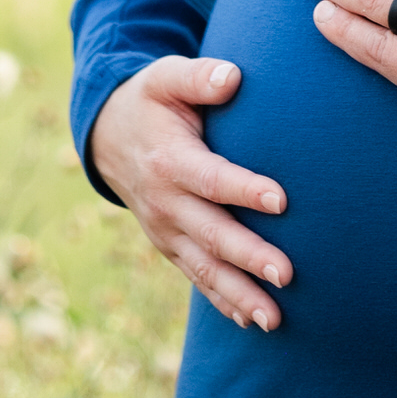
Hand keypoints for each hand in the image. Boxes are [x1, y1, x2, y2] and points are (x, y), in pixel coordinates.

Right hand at [89, 56, 290, 330]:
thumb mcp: (166, 77)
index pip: (212, 179)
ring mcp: (166, 230)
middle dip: (250, 257)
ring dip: (239, 294)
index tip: (282, 200)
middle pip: (213, 234)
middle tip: (288, 274)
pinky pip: (196, 276)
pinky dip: (221, 301)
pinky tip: (249, 321)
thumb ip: (199, 77)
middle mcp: (165, 203)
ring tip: (275, 318)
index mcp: (169, 160)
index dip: (245, 190)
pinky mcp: (169, 246)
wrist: (108, 136)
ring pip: (205, 268)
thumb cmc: (152, 100)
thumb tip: (232, 76)